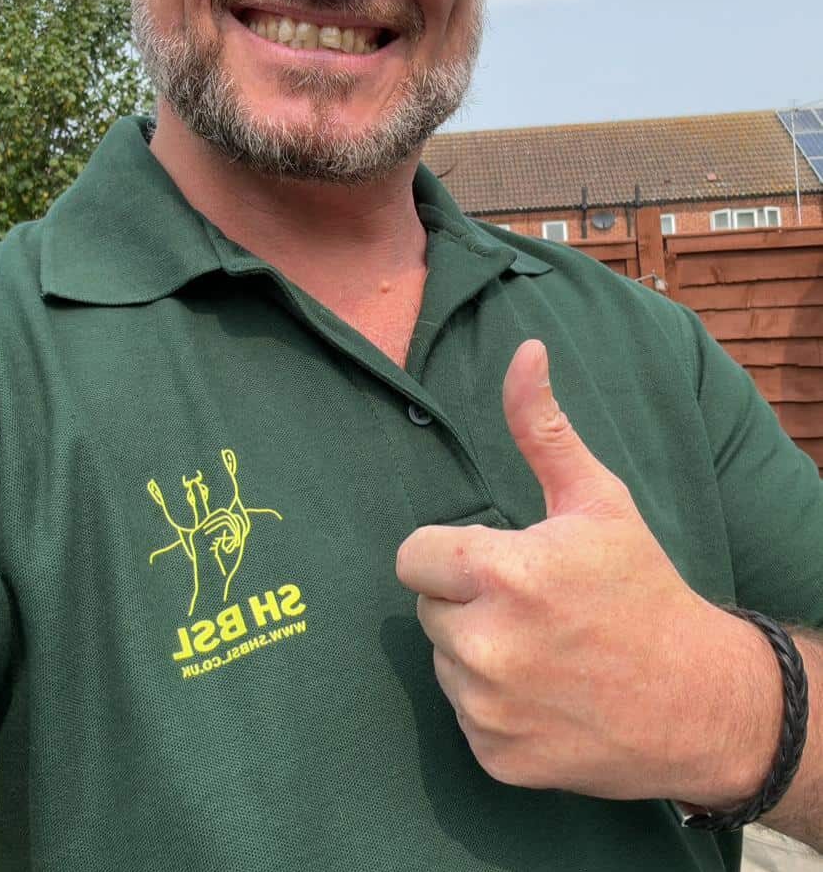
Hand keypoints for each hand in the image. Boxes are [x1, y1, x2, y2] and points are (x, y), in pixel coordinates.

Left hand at [395, 340, 778, 801]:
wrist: (698, 701)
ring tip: (541, 649)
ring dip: (476, 653)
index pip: (411, 556)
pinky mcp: (496, 757)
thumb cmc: (641, 587)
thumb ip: (542, 426)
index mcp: (502, 574)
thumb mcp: (597, 499)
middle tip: (530, 605)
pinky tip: (544, 694)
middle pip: (426, 608)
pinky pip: (464, 715)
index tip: (495, 559)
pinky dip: (492, 706)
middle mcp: (485, 647)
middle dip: (465, 601)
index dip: (450, 552)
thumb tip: (524, 350)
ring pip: (443, 662)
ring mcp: (488, 710)